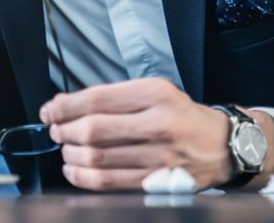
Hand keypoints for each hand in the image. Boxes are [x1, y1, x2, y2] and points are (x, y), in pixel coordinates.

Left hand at [38, 78, 234, 190]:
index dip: (66, 106)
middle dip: (65, 131)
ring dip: (71, 155)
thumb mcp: (158, 92)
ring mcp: (158, 156)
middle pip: (94, 129)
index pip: (98, 98)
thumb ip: (117, 97)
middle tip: (56, 130)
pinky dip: (83, 177)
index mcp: (156, 94)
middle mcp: (158, 123)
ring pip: (98, 158)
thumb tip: (70, 105)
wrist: (223, 146)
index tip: (50, 110)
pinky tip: (75, 170)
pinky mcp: (156, 182)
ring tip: (65, 149)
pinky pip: (109, 182)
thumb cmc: (184, 117)